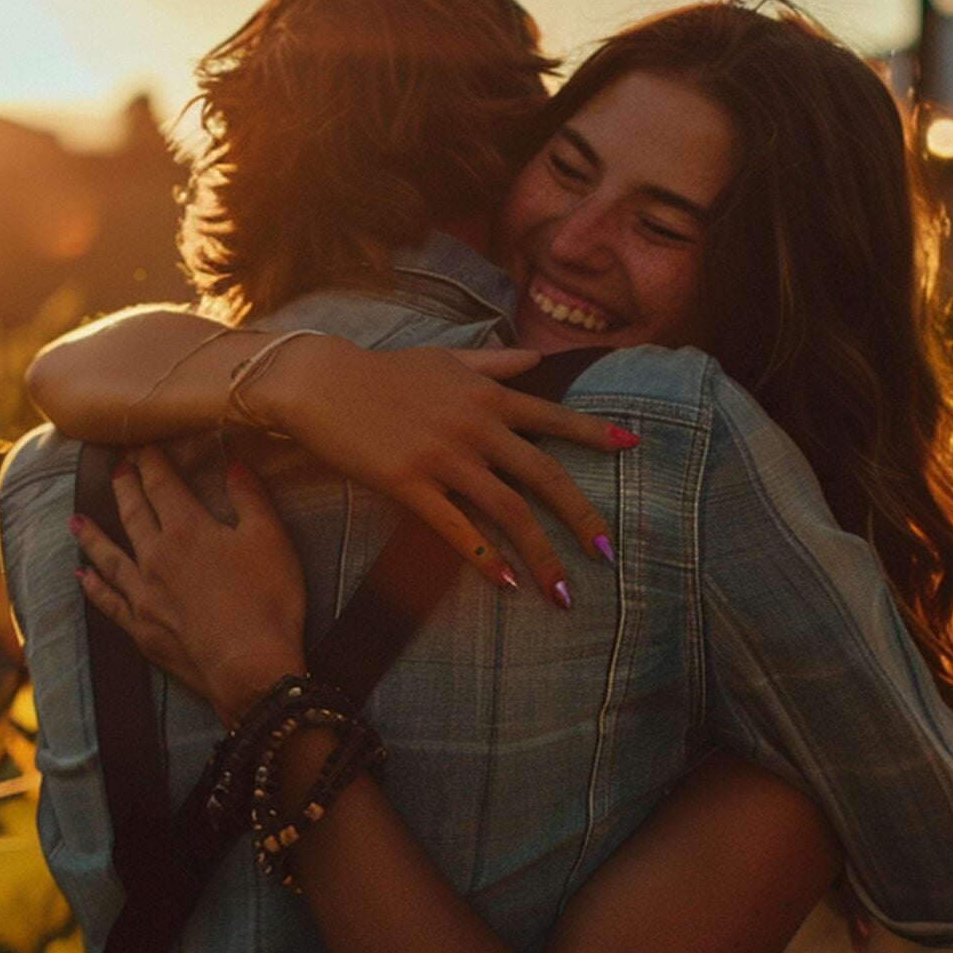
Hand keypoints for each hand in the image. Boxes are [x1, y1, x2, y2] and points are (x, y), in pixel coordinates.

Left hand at [71, 447, 307, 724]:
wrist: (250, 667)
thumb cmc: (268, 600)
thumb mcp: (271, 539)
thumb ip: (250, 498)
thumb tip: (234, 463)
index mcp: (188, 529)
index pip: (162, 485)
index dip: (151, 462)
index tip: (142, 446)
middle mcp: (156, 556)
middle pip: (133, 513)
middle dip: (124, 487)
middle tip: (115, 468)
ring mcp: (144, 594)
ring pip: (109, 556)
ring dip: (92, 535)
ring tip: (75, 519)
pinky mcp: (142, 628)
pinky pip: (109, 602)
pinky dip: (93, 587)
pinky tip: (82, 576)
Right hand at [252, 336, 632, 607]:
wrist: (320, 381)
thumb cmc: (384, 372)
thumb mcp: (446, 359)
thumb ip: (496, 364)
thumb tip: (537, 359)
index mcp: (486, 396)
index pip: (552, 417)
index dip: (593, 433)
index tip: (632, 446)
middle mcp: (473, 426)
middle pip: (543, 476)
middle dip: (581, 516)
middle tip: (608, 553)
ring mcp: (442, 456)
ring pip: (507, 511)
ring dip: (541, 556)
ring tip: (562, 593)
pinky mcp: (408, 483)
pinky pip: (456, 528)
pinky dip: (485, 558)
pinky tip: (506, 583)